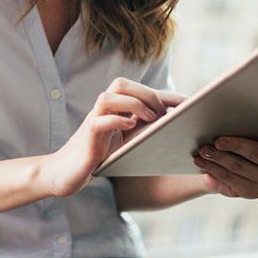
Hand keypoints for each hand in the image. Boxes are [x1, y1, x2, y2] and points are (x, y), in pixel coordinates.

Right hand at [38, 78, 185, 197]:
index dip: (166, 95)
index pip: (140, 91)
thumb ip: (142, 131)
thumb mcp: (125, 142)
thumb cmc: (99, 157)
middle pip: (121, 84)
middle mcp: (102, 111)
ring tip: (150, 119)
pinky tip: (130, 128)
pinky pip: (100, 121)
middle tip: (163, 115)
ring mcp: (93, 121)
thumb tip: (176, 127)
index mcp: (114, 109)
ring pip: (108, 97)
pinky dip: (117, 120)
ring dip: (133, 104)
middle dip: (147, 94)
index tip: (191, 104)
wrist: (66, 173)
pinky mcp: (87, 137)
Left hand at [194, 115, 257, 198]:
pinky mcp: (253, 192)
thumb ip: (241, 120)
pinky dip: (213, 169)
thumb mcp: (242, 129)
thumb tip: (215, 106)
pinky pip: (230, 179)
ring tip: (203, 151)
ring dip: (218, 158)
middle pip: (256, 152)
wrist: (227, 167)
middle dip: (234, 145)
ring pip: (239, 167)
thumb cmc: (237, 140)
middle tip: (217, 141)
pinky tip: (202, 162)